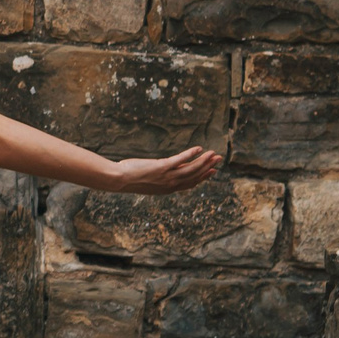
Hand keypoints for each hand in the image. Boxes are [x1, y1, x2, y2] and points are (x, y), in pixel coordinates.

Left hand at [106, 147, 220, 194]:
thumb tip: (173, 166)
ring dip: (203, 161)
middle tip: (218, 160)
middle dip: (208, 167)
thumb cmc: (131, 178)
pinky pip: (180, 159)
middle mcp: (171, 184)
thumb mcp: (151, 179)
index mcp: (168, 188)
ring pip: (191, 168)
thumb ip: (164, 174)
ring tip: (213, 153)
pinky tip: (199, 148)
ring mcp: (167, 176)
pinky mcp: (162, 167)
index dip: (203, 177)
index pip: (190, 183)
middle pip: (194, 175)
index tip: (212, 170)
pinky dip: (191, 154)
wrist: (119, 179)